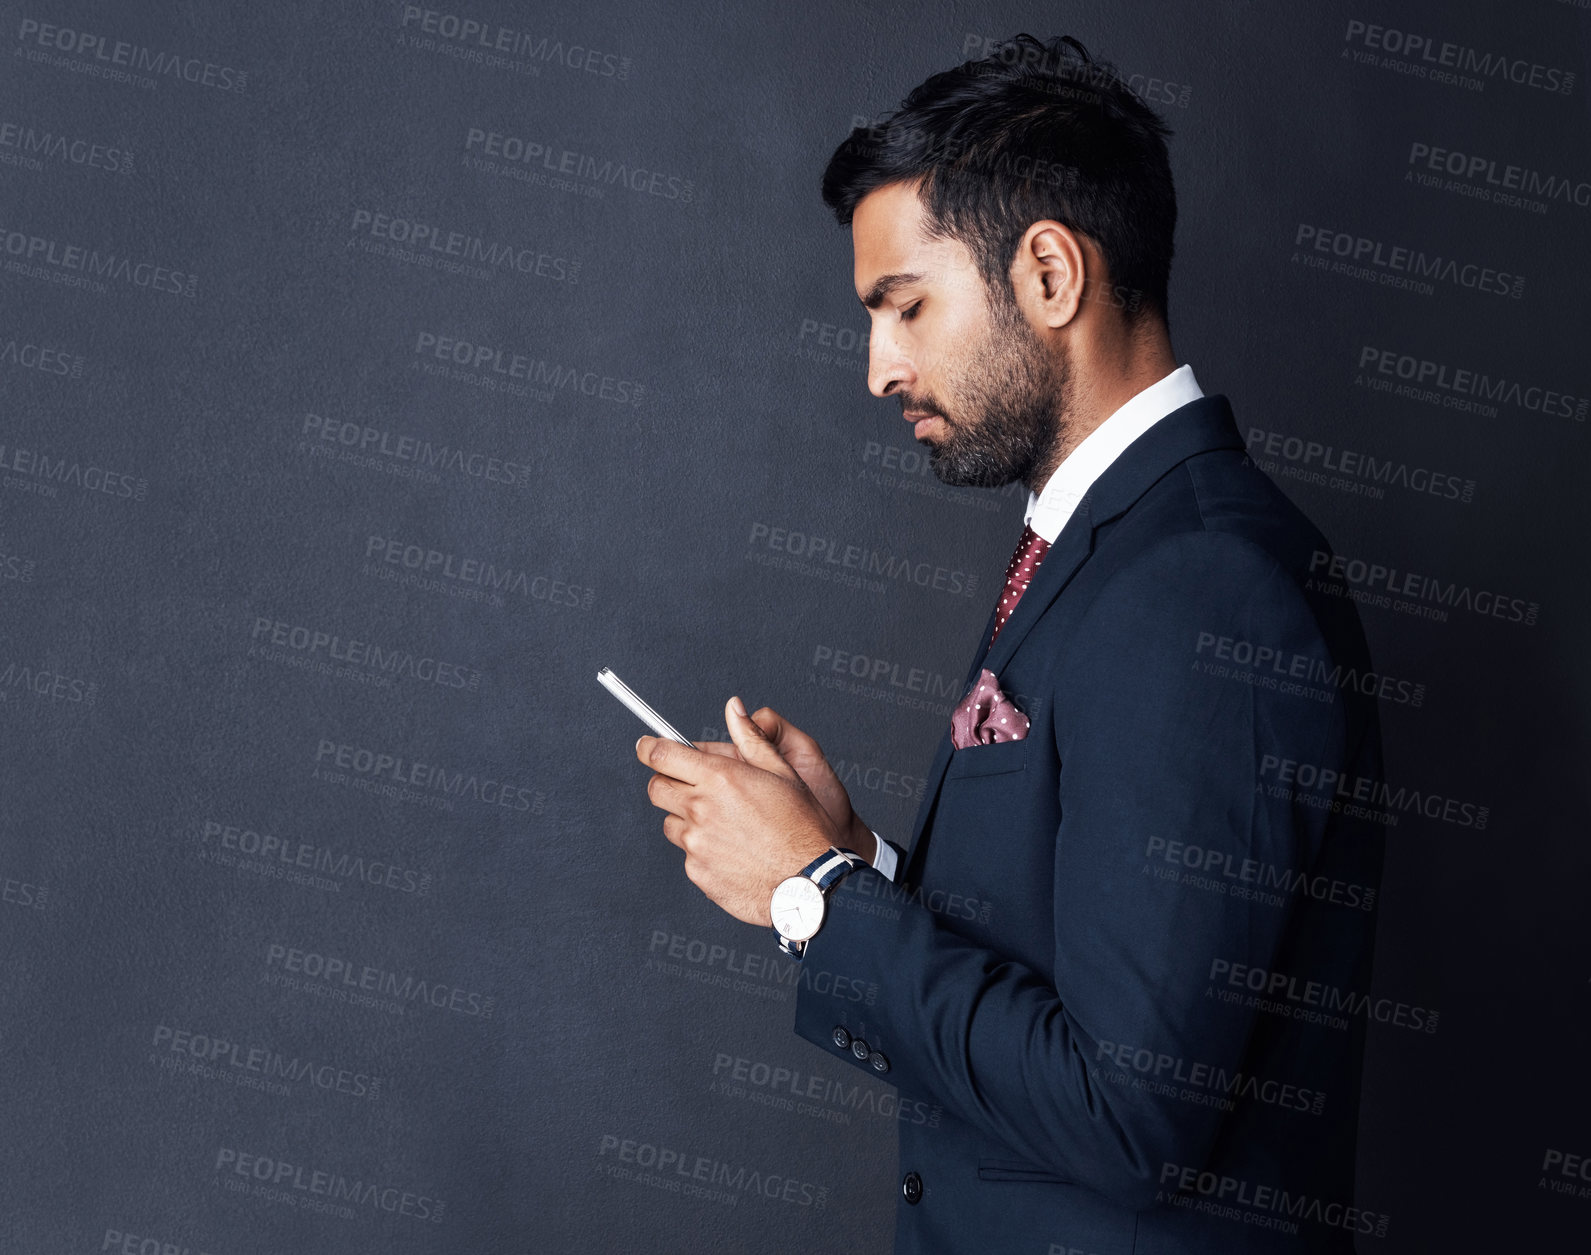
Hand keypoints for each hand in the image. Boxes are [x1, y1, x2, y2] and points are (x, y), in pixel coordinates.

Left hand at [637, 696, 845, 925]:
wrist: (810, 883)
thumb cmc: (802, 828)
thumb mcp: (783, 773)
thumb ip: (751, 738)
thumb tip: (734, 709)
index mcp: (721, 778)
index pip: (662, 755)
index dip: (648, 748)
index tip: (646, 746)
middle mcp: (702, 809)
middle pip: (657, 788)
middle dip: (667, 782)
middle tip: (688, 786)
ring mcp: (696, 843)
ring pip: (671, 823)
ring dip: (687, 819)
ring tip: (723, 825)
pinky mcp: (697, 872)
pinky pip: (687, 855)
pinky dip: (702, 850)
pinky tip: (731, 851)